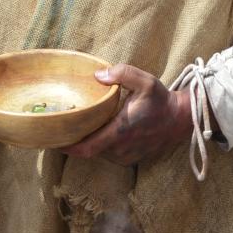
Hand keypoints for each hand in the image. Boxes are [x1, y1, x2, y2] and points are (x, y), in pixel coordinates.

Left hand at [61, 64, 193, 166]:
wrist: (180, 120)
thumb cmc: (161, 100)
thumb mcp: (145, 81)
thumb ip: (122, 74)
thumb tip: (98, 75)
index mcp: (120, 132)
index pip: (86, 148)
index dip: (67, 147)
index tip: (51, 139)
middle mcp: (120, 150)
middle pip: (88, 150)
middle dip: (73, 141)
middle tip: (58, 126)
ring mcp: (125, 157)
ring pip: (97, 152)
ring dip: (87, 142)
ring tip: (73, 126)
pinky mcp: (129, 159)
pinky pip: (107, 154)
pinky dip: (98, 144)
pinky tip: (93, 131)